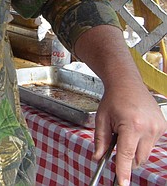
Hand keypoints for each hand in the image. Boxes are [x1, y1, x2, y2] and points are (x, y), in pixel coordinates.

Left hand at [76, 25, 166, 185]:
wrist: (127, 83)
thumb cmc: (112, 99)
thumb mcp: (101, 119)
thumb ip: (100, 141)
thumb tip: (98, 158)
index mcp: (131, 126)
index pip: (126, 155)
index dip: (123, 171)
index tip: (123, 183)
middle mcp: (148, 128)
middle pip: (138, 158)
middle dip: (127, 159)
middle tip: (117, 144)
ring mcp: (158, 128)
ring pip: (145, 152)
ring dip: (134, 149)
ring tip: (125, 130)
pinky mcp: (162, 127)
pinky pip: (151, 144)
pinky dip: (142, 142)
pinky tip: (134, 127)